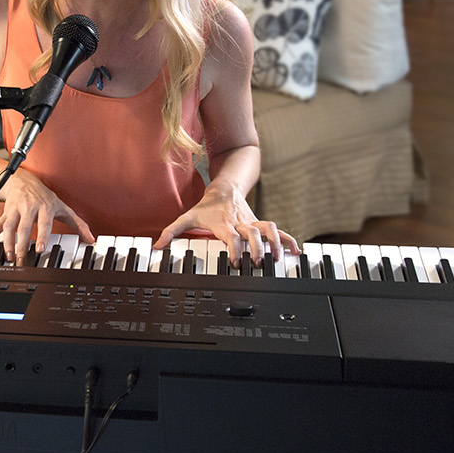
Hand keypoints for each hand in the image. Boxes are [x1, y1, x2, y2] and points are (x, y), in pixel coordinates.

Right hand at [0, 169, 93, 265]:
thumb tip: (91, 239)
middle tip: (21, 260)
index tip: (40, 249)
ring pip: (9, 227)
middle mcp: (29, 208)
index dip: (42, 236)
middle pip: (24, 228)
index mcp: (44, 207)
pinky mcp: (5, 213)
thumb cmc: (45, 197)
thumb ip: (78, 224)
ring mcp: (16, 210)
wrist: (23, 180)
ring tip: (8, 257)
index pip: (44, 223)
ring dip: (7, 243)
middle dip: (22, 245)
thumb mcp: (63, 208)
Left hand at [156, 186, 298, 268]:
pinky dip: (287, 240)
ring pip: (268, 229)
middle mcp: (240, 223)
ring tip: (279, 258)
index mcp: (224, 224)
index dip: (234, 248)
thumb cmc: (206, 207)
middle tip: (257, 263)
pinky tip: (295, 251)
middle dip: (256, 249)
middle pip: (252, 234)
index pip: (231, 236)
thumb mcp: (187, 217)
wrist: (224, 189)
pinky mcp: (260, 223)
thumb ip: (172, 231)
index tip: (236, 261)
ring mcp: (252, 223)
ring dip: (275, 243)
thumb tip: (157, 245)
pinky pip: (277, 231)